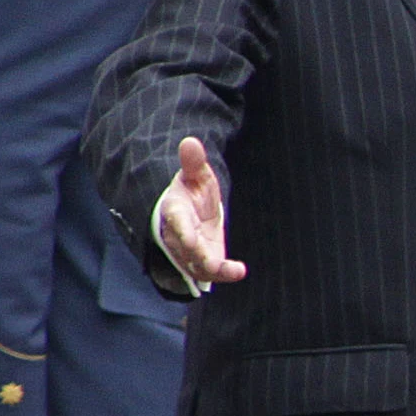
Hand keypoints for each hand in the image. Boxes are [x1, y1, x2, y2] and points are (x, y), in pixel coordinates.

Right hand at [155, 137, 245, 292]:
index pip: (176, 221)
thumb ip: (193, 163)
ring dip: (212, 269)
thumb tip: (191, 142)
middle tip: (211, 263)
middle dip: (197, 255)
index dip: (182, 230)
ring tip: (232, 271)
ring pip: (197, 264)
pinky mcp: (203, 261)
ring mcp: (190, 251)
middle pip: (185, 248)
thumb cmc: (191, 193)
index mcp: (175, 212)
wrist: (190, 213)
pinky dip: (224, 274)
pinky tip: (240, 271)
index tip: (190, 239)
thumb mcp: (195, 176)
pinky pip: (211, 271)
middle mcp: (179, 235)